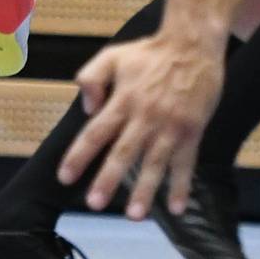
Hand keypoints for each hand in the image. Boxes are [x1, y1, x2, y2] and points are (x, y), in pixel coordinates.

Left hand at [56, 29, 226, 219]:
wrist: (194, 44)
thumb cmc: (151, 52)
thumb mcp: (113, 56)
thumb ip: (91, 78)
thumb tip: (87, 109)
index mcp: (123, 99)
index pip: (95, 132)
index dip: (78, 156)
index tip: (65, 178)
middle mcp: (145, 115)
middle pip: (123, 152)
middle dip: (108, 179)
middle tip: (94, 204)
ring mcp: (170, 125)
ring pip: (155, 162)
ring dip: (144, 190)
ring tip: (134, 215)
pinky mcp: (192, 131)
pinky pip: (186, 163)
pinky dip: (181, 186)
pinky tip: (176, 208)